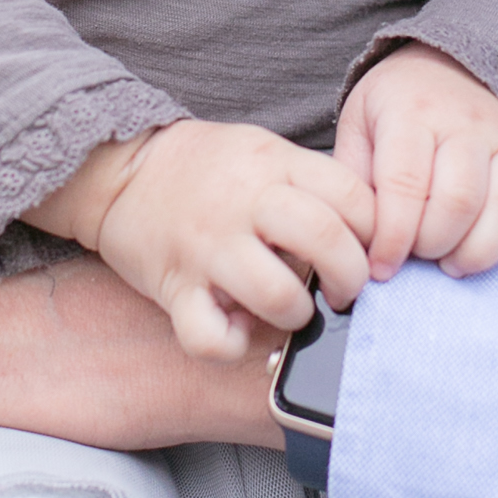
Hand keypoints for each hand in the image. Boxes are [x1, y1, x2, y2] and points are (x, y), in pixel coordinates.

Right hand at [33, 120, 375, 360]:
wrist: (122, 171)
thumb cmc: (206, 168)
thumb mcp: (264, 151)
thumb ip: (310, 185)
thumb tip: (366, 235)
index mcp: (273, 164)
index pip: (353, 198)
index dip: (375, 233)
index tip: (370, 250)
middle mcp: (243, 203)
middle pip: (325, 240)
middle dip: (350, 278)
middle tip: (343, 290)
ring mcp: (208, 247)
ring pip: (278, 295)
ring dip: (297, 315)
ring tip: (291, 310)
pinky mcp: (175, 287)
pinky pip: (211, 336)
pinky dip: (231, 346)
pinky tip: (237, 330)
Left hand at [336, 45, 497, 279]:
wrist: (458, 66)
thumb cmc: (400, 105)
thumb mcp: (360, 123)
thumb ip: (355, 178)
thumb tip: (359, 240)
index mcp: (413, 113)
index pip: (405, 185)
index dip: (392, 238)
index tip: (381, 267)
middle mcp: (468, 125)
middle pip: (458, 202)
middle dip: (432, 246)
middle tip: (415, 255)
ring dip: (473, 254)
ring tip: (449, 262)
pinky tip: (482, 248)